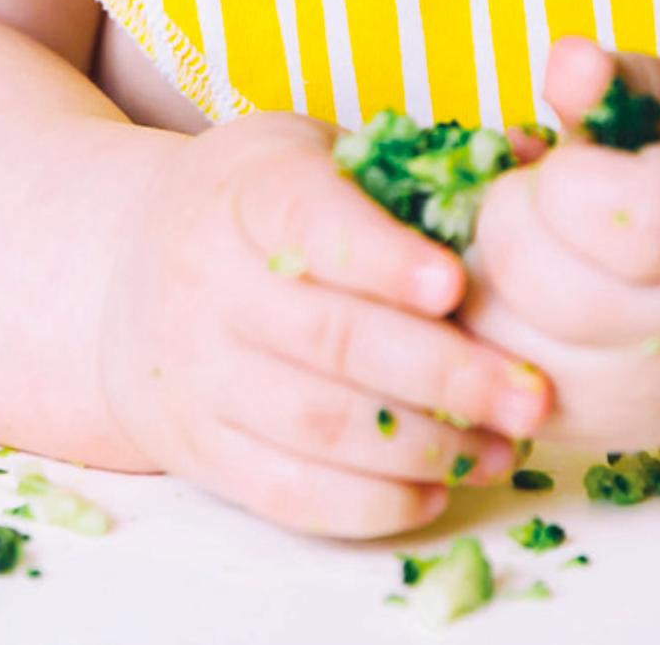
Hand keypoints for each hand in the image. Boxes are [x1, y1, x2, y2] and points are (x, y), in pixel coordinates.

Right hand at [98, 112, 549, 537]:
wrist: (127, 276)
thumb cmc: (251, 210)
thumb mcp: (308, 156)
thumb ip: (404, 166)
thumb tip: (530, 161)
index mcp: (244, 195)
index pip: (307, 220)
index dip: (380, 255)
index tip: (454, 285)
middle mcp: (207, 283)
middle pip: (330, 339)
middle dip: (443, 375)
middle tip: (532, 399)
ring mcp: (196, 373)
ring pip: (314, 424)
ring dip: (422, 448)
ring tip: (502, 450)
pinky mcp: (197, 445)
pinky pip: (283, 492)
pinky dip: (367, 503)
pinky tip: (435, 491)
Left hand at [460, 38, 659, 448]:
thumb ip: (630, 81)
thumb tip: (565, 59)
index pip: (600, 209)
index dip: (565, 177)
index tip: (579, 167)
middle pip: (527, 275)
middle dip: (506, 221)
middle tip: (540, 206)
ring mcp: (627, 400)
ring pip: (487, 333)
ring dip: (479, 276)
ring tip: (527, 251)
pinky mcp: (580, 432)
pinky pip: (482, 381)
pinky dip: (477, 330)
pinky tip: (514, 298)